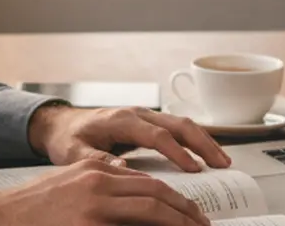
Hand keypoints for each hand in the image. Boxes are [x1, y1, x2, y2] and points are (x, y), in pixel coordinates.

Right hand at [0, 159, 209, 225]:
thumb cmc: (30, 210)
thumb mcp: (70, 187)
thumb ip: (102, 188)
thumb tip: (134, 199)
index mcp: (97, 171)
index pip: (147, 183)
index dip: (174, 199)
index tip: (191, 212)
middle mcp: (99, 183)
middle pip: (156, 194)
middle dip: (185, 211)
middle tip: (203, 224)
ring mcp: (94, 206)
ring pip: (151, 211)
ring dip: (178, 223)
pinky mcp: (89, 225)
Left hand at [28, 105, 231, 171]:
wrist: (61, 124)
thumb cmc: (68, 137)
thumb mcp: (74, 152)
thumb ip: (96, 158)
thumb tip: (122, 167)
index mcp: (122, 120)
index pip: (157, 135)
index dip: (177, 152)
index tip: (193, 169)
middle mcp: (138, 114)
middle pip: (179, 124)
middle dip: (203, 143)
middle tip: (221, 164)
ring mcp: (145, 117)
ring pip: (183, 124)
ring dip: (205, 140)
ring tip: (223, 161)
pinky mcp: (148, 123)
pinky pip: (177, 128)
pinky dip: (196, 140)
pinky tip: (207, 155)